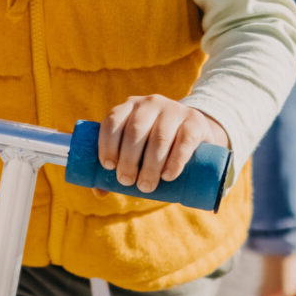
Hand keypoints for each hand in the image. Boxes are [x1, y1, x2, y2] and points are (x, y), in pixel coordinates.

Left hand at [98, 97, 225, 194]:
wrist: (194, 134)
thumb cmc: (154, 146)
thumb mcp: (136, 149)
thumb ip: (118, 166)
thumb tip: (99, 191)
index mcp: (129, 107)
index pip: (112, 121)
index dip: (107, 144)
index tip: (109, 167)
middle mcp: (150, 103)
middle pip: (135, 131)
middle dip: (128, 160)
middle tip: (127, 181)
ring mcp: (174, 110)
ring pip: (159, 138)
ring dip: (150, 165)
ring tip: (146, 186)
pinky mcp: (195, 122)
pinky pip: (184, 141)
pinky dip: (175, 161)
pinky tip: (168, 176)